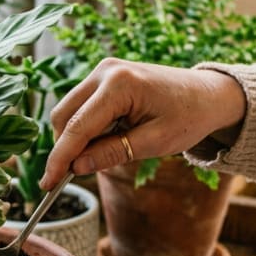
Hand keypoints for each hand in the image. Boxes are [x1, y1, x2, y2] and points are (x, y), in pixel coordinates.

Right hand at [39, 60, 245, 189]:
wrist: (208, 94)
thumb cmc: (188, 117)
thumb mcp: (155, 143)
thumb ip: (113, 153)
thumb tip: (77, 168)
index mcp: (120, 84)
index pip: (78, 127)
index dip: (60, 158)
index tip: (47, 184)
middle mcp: (105, 71)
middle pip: (64, 116)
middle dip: (64, 148)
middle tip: (71, 177)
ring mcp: (102, 71)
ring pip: (69, 111)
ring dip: (75, 138)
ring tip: (101, 156)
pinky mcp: (103, 77)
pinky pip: (81, 107)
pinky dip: (84, 128)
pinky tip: (104, 140)